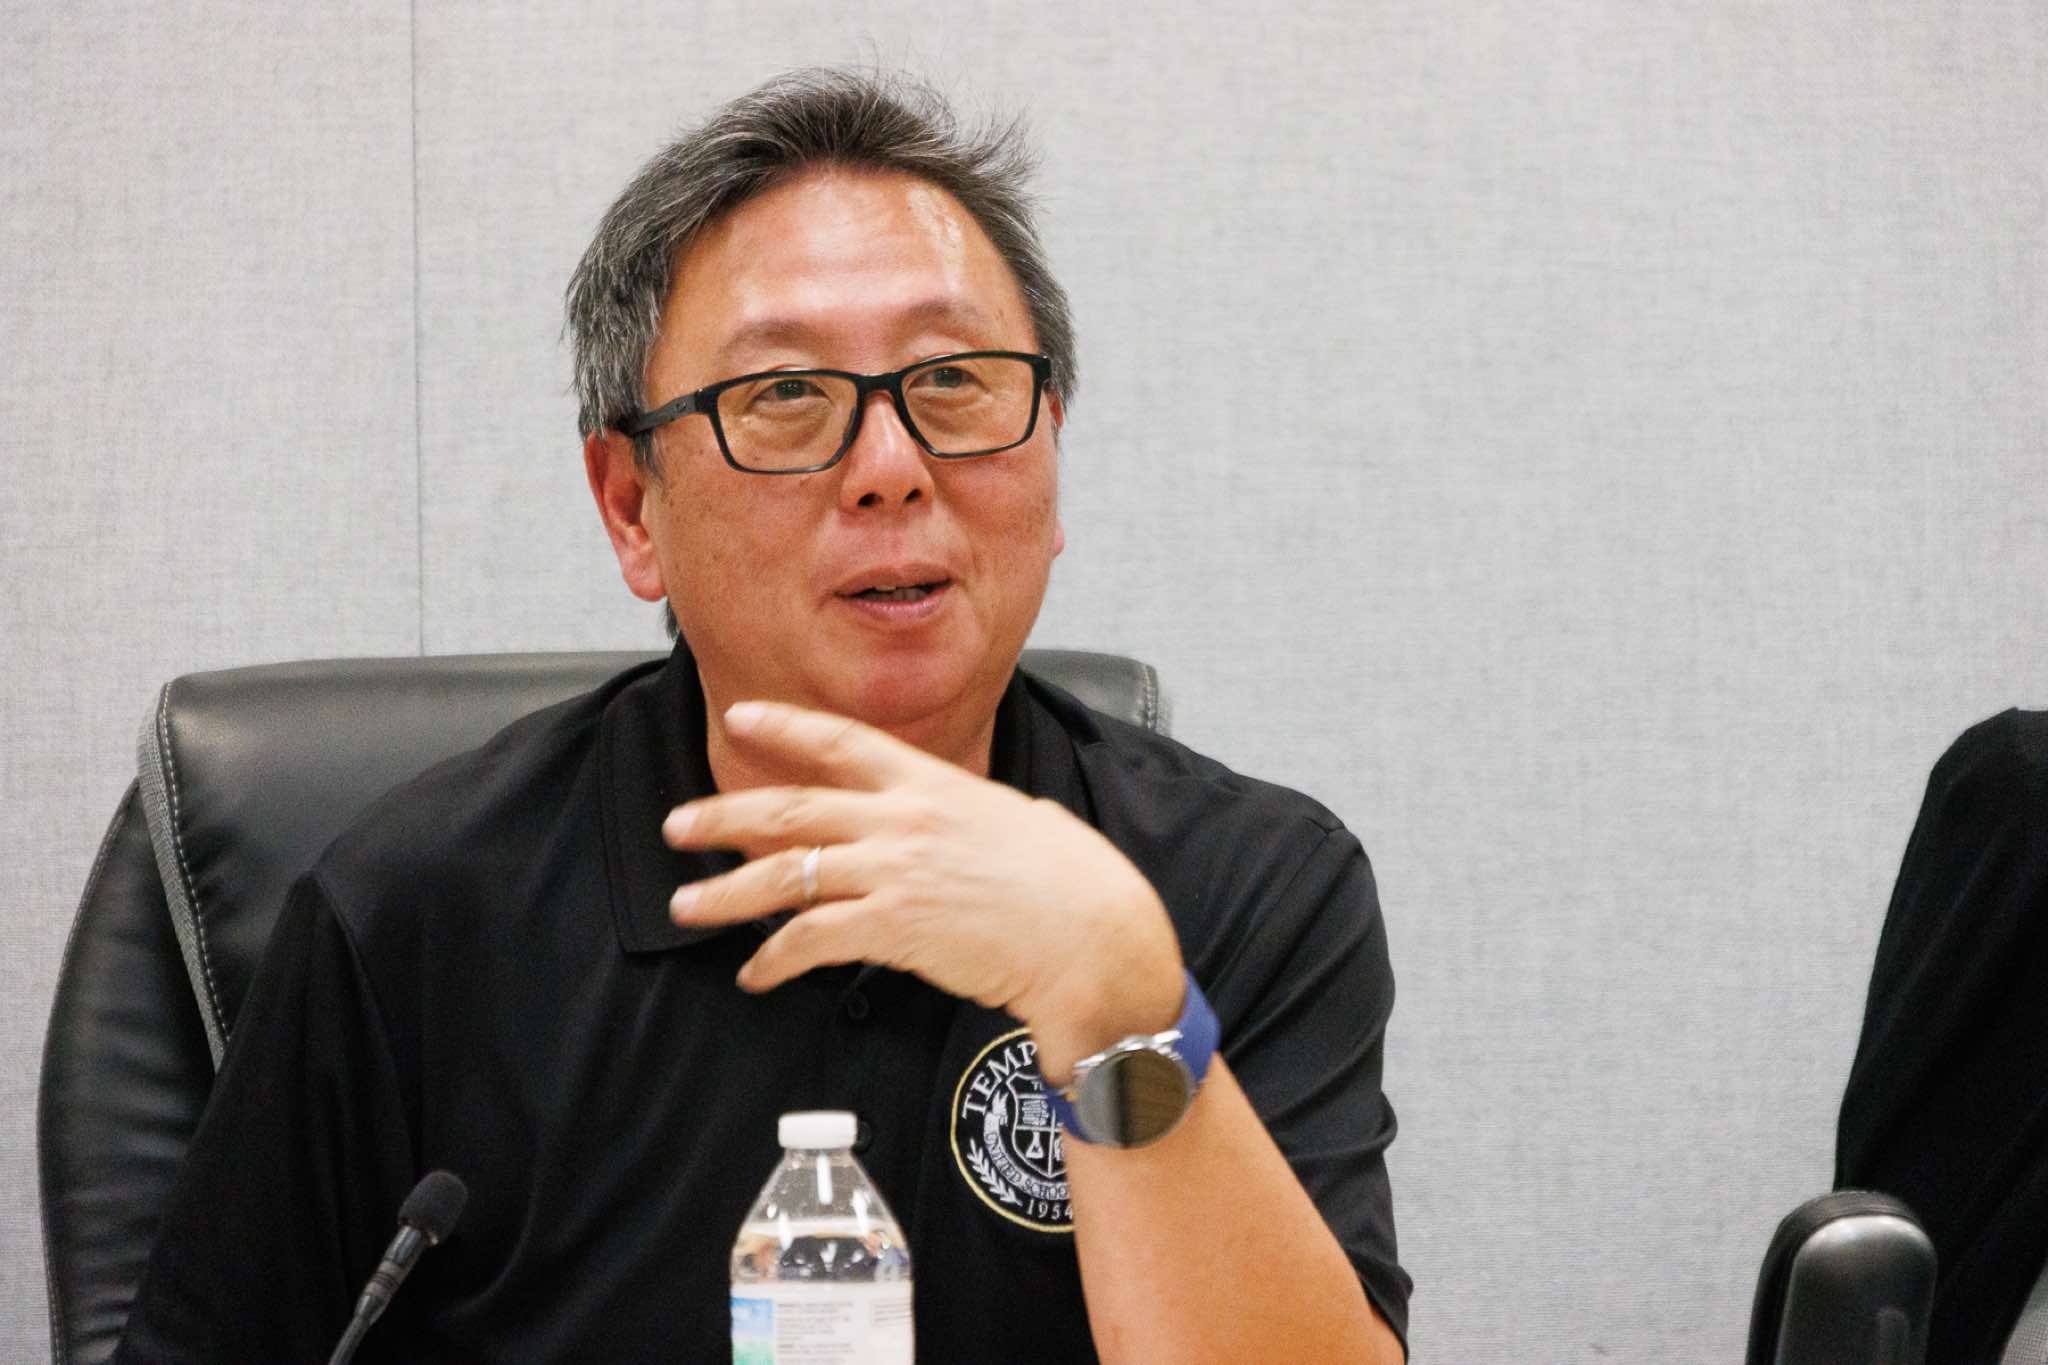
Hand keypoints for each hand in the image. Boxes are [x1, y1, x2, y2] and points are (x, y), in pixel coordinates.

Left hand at [662, 700, 1184, 1081]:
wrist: (1092, 932)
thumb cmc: (1071, 881)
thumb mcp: (1015, 818)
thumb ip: (967, 812)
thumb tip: (956, 817)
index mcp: (931, 783)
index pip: (841, 741)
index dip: (785, 727)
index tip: (743, 718)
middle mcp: (903, 819)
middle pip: (789, 808)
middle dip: (722, 815)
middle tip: (680, 824)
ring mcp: (895, 871)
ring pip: (784, 874)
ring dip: (726, 891)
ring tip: (689, 904)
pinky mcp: (894, 927)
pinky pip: (811, 940)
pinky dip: (774, 959)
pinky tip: (757, 973)